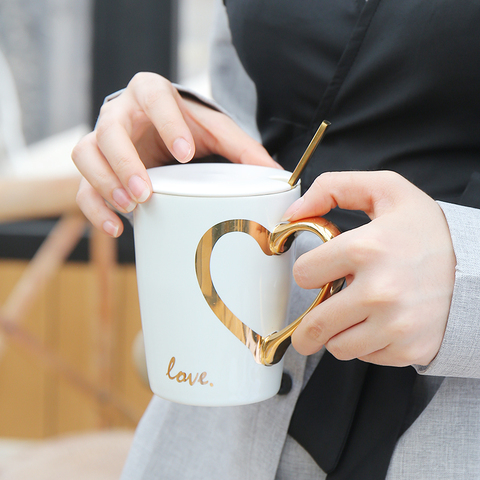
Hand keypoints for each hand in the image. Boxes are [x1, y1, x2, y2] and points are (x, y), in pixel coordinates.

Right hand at [72, 72, 277, 236]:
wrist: (158, 131)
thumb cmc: (187, 128)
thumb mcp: (215, 131)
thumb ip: (243, 149)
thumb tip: (278, 175)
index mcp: (151, 95)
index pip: (154, 99)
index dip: (167, 123)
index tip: (186, 154)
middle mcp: (121, 114)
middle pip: (109, 131)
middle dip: (125, 163)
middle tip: (148, 193)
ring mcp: (101, 140)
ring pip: (86, 155)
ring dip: (104, 183)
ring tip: (131, 208)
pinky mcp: (95, 168)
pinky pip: (81, 187)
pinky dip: (94, 208)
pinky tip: (116, 227)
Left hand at [283, 171, 455, 366]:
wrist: (478, 267)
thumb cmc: (426, 231)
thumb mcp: (385, 190)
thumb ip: (333, 188)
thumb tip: (293, 212)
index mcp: (367, 249)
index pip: (303, 275)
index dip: (309, 271)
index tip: (321, 271)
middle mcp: (379, 292)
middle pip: (314, 325)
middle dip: (307, 322)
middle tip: (314, 315)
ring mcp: (395, 325)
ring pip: (336, 347)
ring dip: (337, 333)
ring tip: (353, 315)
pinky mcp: (408, 349)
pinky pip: (364, 357)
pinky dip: (364, 344)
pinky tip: (378, 323)